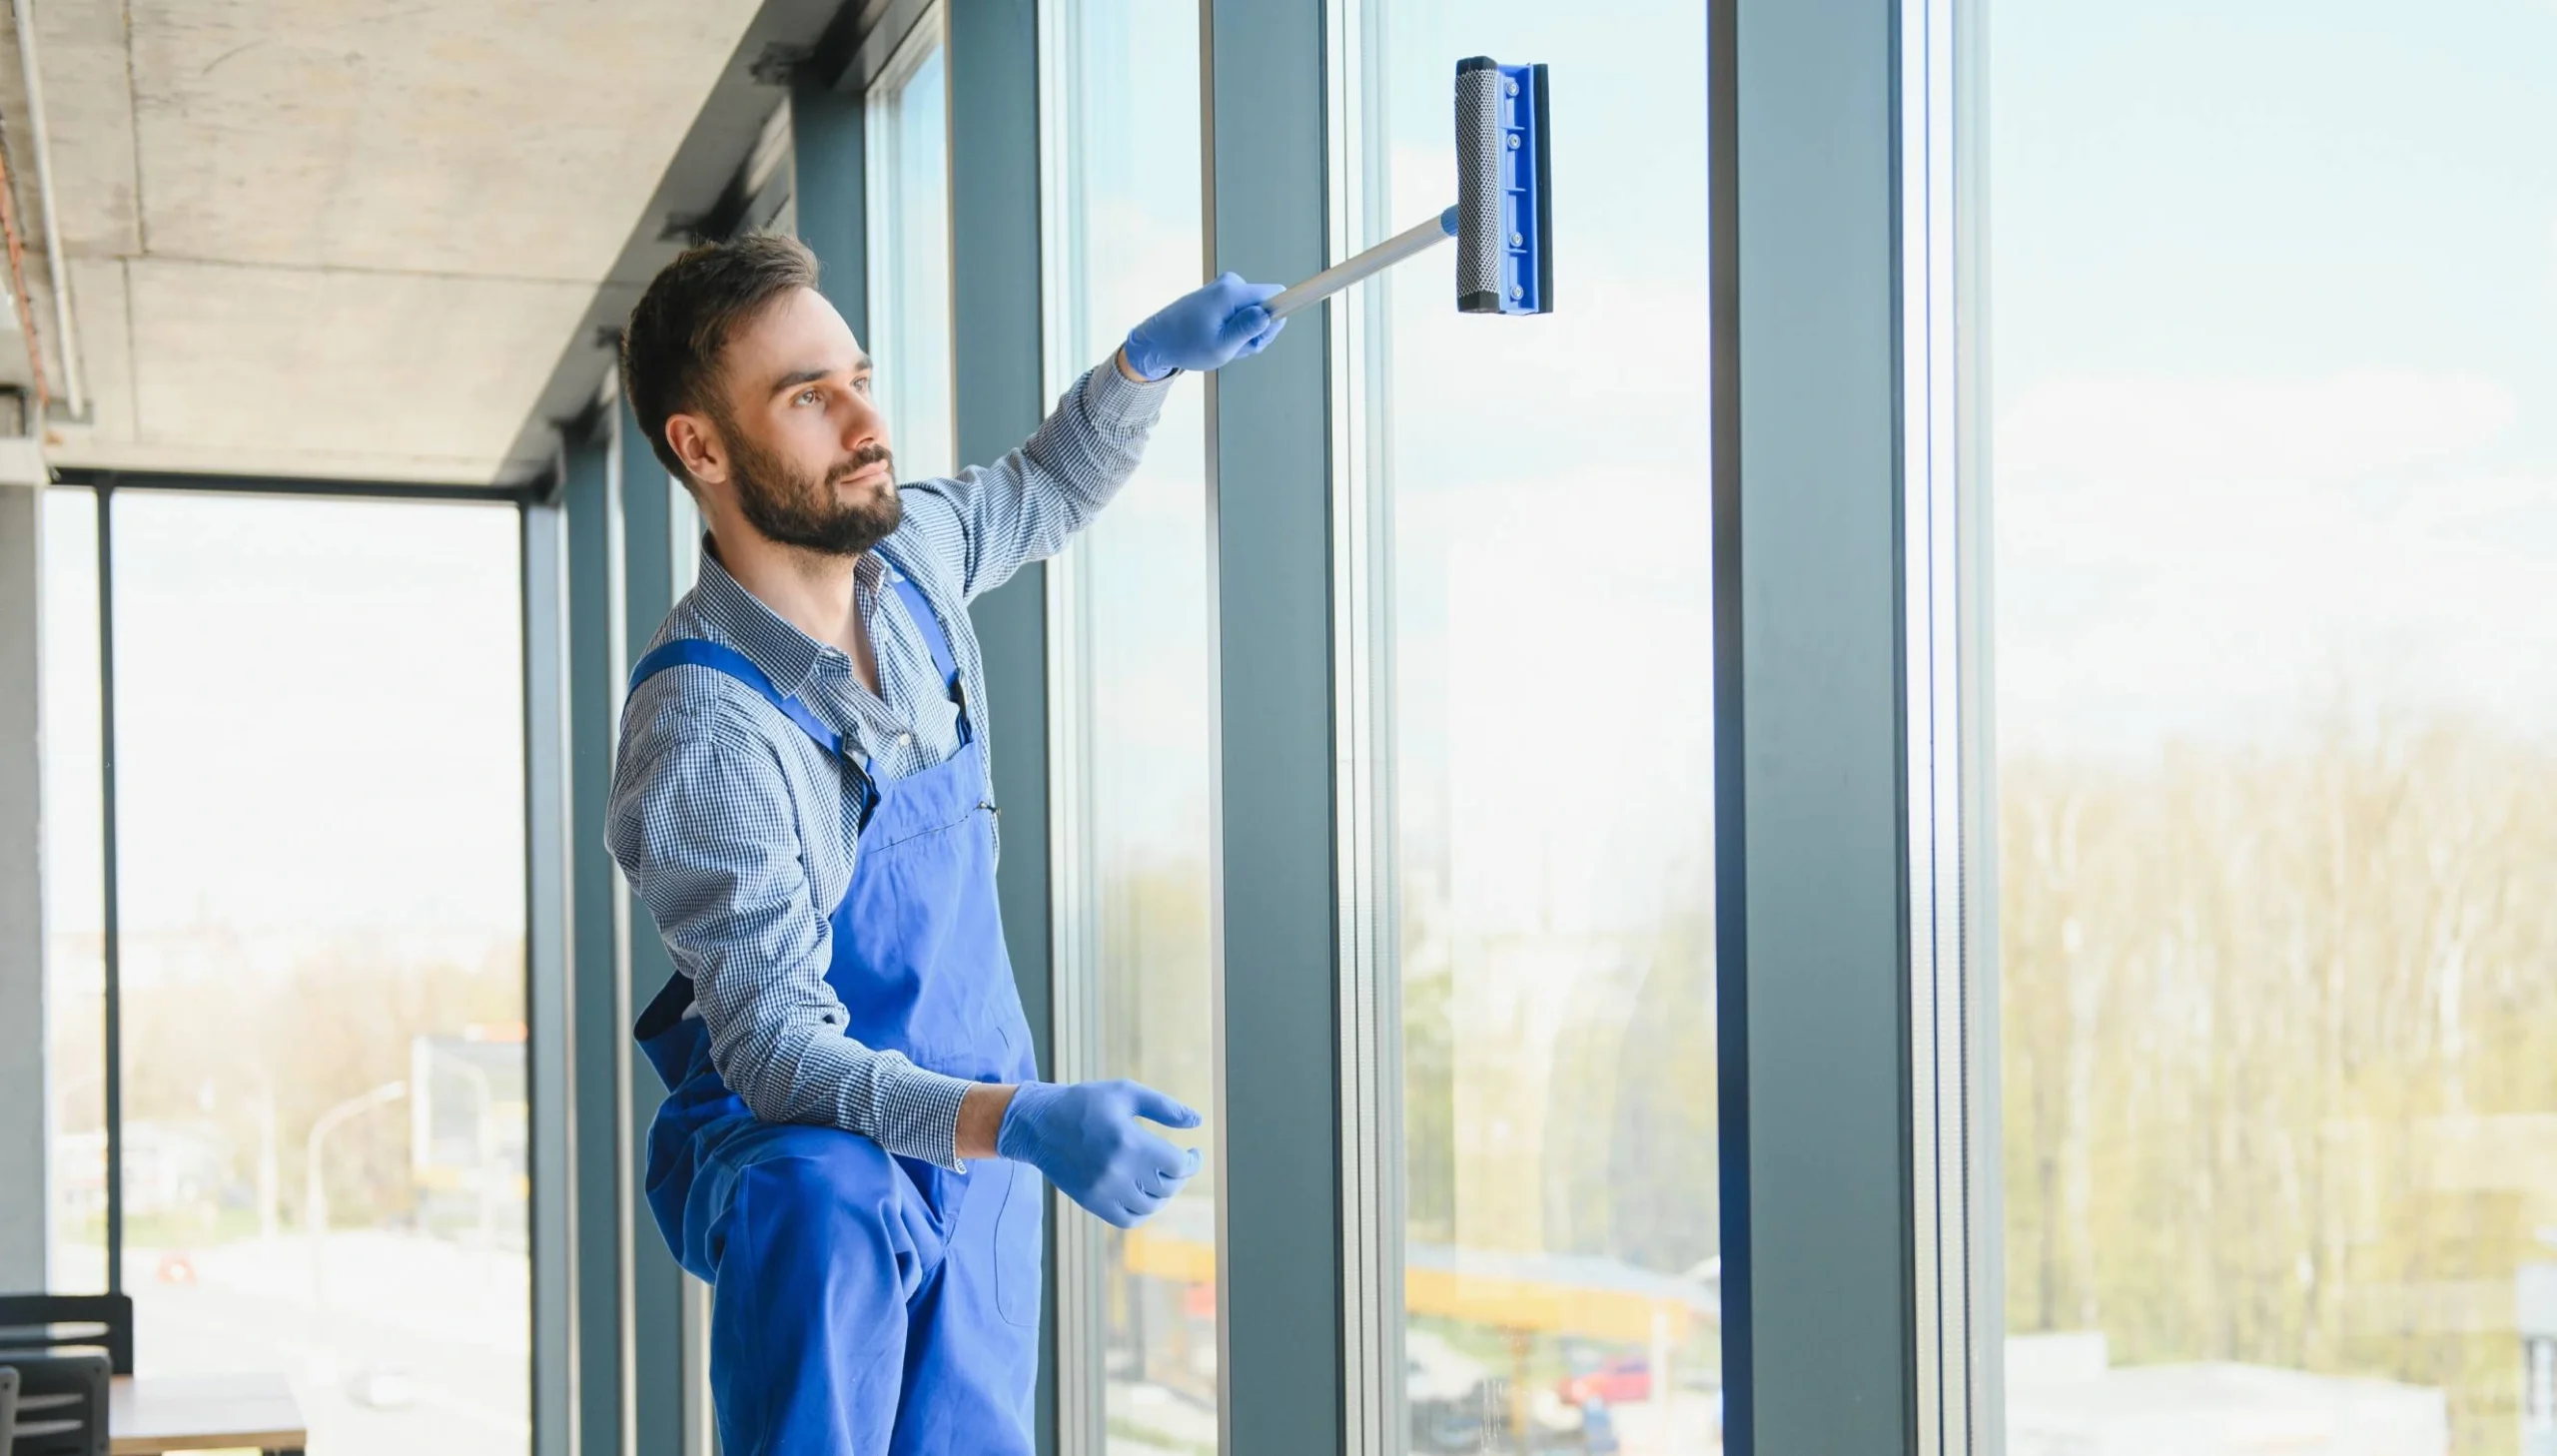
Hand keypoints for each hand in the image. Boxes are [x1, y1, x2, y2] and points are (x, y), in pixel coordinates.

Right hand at [996, 1078, 1203, 1227]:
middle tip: (1178, 1163)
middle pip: (1168, 1187)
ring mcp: (1104, 1190)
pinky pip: (1128, 1219)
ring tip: (1161, 1177)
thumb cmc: (1086, 1103)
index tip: (1193, 1153)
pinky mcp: (1092, 1202)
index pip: (1178, 1165)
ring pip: (1151, 1206)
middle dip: (1179, 1175)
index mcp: (1129, 1141)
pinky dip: (1143, 1211)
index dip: (1192, 1161)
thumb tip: (1197, 1121)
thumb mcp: (1126, 1093)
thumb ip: (1164, 1107)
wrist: (1039, 1124)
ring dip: (1164, 1194)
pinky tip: (1144, 1194)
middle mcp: (1118, 1171)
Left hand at [1120, 272, 1286, 379]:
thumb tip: (1271, 315)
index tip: (1289, 315)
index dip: (1282, 312)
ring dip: (1244, 334)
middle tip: (1236, 348)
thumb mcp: (1221, 346)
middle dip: (1257, 331)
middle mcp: (1231, 283)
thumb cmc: (1185, 345)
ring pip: (1254, 313)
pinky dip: (1234, 329)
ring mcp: (1225, 287)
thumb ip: (1249, 330)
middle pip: (1266, 307)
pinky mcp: (1221, 294)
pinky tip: (1217, 338)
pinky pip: (1241, 312)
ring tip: (1222, 344)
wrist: (1157, 340)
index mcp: (1232, 292)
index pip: (1276, 294)